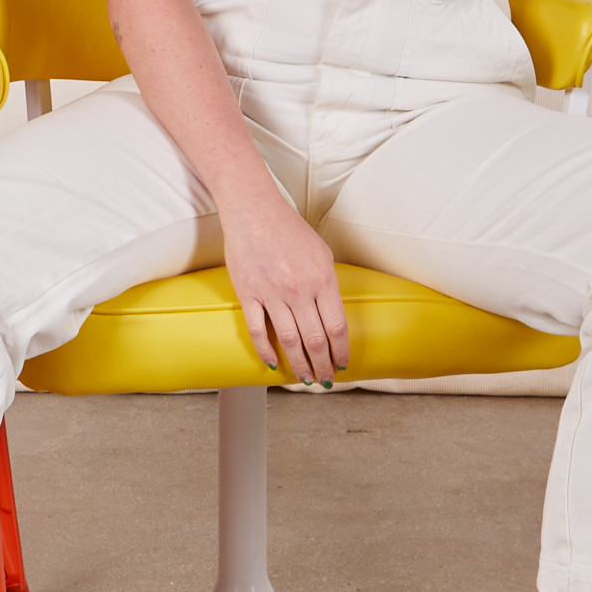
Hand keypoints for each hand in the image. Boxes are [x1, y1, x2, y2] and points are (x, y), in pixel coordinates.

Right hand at [222, 194, 349, 385]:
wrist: (253, 210)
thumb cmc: (290, 230)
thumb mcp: (321, 253)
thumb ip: (328, 285)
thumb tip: (332, 316)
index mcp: (322, 279)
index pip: (337, 327)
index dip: (341, 351)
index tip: (342, 364)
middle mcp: (299, 290)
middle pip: (315, 340)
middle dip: (323, 365)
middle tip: (326, 380)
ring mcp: (272, 293)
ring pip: (289, 340)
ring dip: (299, 364)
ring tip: (305, 379)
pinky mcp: (248, 294)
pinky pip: (258, 330)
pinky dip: (266, 350)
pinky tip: (273, 362)